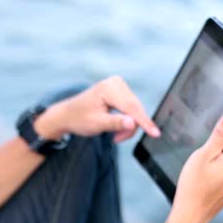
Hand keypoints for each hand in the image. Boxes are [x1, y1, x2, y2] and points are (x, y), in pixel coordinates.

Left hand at [34, 77, 161, 142]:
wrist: (68, 114)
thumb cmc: (79, 118)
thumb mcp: (96, 124)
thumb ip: (115, 123)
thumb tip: (133, 123)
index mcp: (109, 89)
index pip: (132, 107)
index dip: (144, 122)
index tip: (155, 133)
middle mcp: (116, 83)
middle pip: (135, 109)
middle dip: (130, 127)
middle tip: (117, 139)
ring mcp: (118, 85)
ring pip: (135, 110)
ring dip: (128, 125)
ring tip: (114, 134)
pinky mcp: (120, 91)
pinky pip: (131, 108)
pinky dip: (126, 120)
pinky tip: (116, 126)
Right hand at [168, 110, 222, 222]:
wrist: (191, 214)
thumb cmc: (194, 185)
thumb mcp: (204, 155)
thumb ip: (220, 134)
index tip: (214, 134)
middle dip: (222, 144)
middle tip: (204, 155)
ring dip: (219, 156)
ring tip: (204, 168)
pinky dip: (219, 167)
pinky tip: (207, 177)